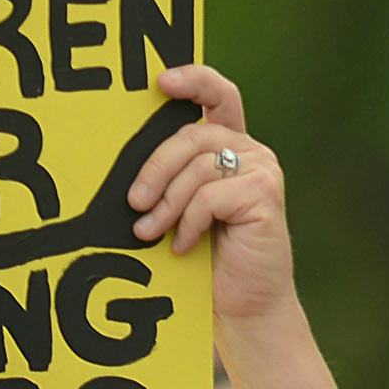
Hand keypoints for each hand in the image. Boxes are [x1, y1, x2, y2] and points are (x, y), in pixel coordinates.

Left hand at [124, 65, 295, 324]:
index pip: (218, 96)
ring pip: (197, 167)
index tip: (160, 81)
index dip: (193, 80)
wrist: (245, 308)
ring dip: (166, 204)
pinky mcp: (265, 194)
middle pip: (192, 135)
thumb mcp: (183, 209)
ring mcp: (263, 171)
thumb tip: (122, 159)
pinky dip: (188, 223)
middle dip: (154, 167)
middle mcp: (251, 151)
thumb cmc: (207, 260)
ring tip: (149, 233)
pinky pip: (210, 195)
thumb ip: (172, 177)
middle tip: (134, 202)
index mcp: (231, 146)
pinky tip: (184, 246)